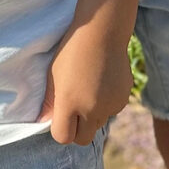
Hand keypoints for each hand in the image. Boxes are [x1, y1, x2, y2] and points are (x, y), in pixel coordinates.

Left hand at [37, 23, 131, 145]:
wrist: (103, 30)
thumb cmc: (72, 49)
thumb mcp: (54, 73)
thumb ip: (49, 101)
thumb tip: (44, 121)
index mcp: (70, 103)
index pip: (63, 137)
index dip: (60, 129)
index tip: (59, 116)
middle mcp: (92, 109)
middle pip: (83, 138)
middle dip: (77, 130)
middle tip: (74, 110)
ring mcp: (111, 105)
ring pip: (99, 124)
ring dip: (93, 116)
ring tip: (89, 89)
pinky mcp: (124, 98)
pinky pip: (112, 110)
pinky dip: (106, 104)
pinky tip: (102, 83)